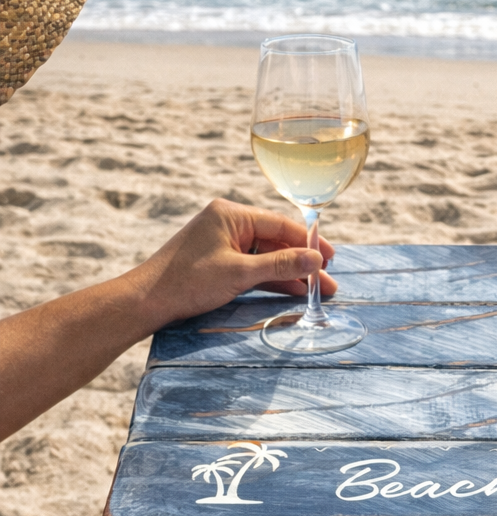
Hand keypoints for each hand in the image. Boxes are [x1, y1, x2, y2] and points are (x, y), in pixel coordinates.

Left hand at [132, 198, 337, 330]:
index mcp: (231, 214)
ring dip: (290, 274)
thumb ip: (280, 265)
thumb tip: (316, 260)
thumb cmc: (187, 282)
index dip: (308, 242)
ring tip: (317, 291)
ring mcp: (224, 243)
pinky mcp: (220, 262)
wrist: (147, 301)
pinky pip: (253, 267)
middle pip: (276, 241)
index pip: (280, 225)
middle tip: (328, 283)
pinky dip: (272, 279)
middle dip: (302, 263)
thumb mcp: (239, 273)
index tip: (331, 259)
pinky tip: (293, 290)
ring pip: (267, 256)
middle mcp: (228, 223)